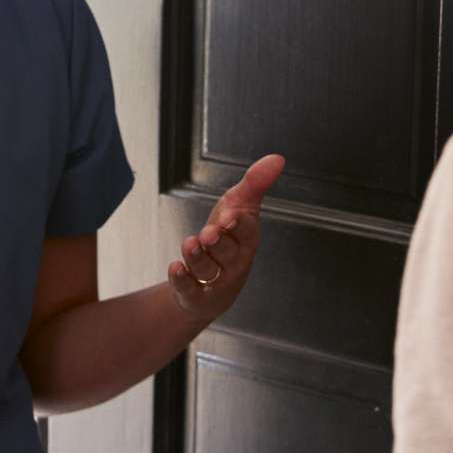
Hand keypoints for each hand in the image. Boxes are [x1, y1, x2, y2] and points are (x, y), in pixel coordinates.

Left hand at [169, 154, 285, 318]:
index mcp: (246, 239)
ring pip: (207, 270)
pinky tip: (175, 267)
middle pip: (227, 252)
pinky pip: (190, 289)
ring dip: (197, 257)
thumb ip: (255, 183)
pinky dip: (182, 279)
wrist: (211, 283)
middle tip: (208, 233)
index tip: (229, 216)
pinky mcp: (195, 294)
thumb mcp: (238, 206)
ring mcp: (215, 280)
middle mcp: (233, 262)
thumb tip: (277, 158)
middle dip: (218, 242)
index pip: (247, 232)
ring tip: (189, 244)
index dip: (238, 224)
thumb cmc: (227, 239)